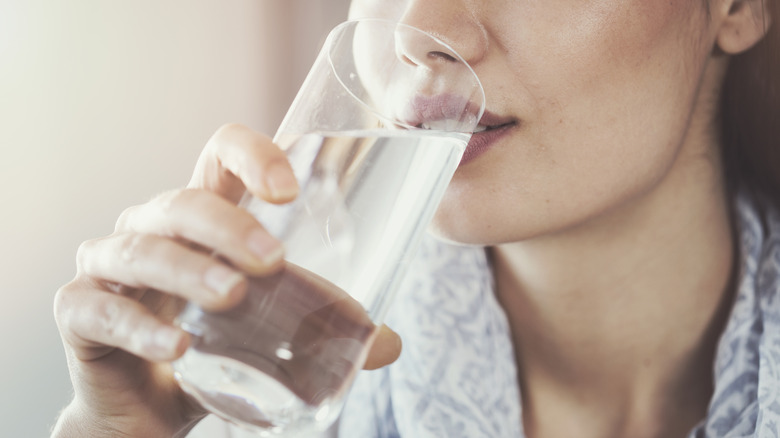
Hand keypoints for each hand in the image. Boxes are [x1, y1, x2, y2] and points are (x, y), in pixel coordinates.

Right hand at [51, 124, 400, 436]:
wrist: (150, 407)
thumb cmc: (213, 346)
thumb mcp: (269, 327)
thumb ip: (320, 327)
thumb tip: (387, 344)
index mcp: (201, 219)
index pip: (219, 158)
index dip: (251, 156)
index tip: (290, 189)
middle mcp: (151, 228)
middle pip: (183, 202)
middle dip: (228, 226)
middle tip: (272, 261)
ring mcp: (109, 266)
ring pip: (143, 250)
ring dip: (190, 271)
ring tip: (232, 297)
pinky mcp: (80, 311)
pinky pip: (101, 309)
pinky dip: (140, 326)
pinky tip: (178, 348)